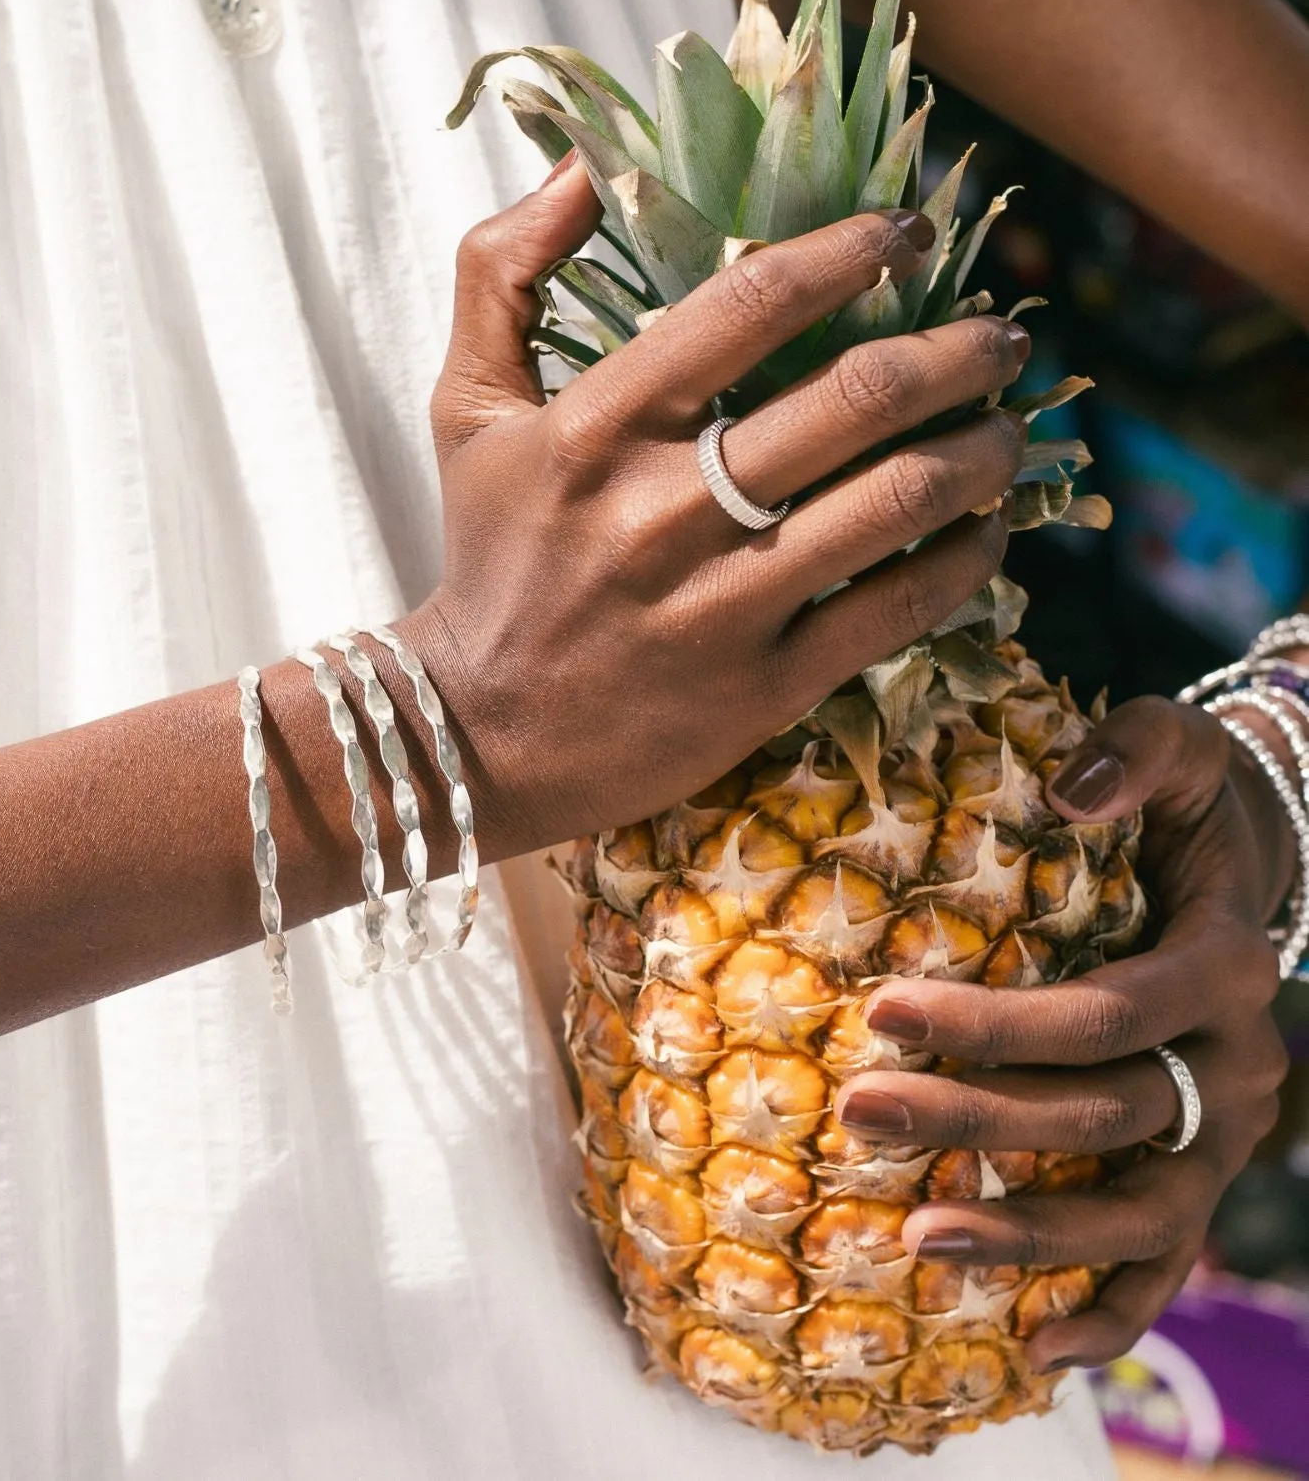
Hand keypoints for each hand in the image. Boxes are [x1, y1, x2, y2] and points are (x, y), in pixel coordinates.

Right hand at [399, 154, 1029, 858]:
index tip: (909, 235)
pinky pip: (897, 610)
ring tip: (1008, 428)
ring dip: (982, 451)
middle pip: (858, 396)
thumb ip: (501, 278)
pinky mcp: (763, 687)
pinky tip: (986, 532)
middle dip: (959, 350)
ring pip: (898, 501)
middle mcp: (666, 509)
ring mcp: (721, 603)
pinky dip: (965, 560)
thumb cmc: (488, 561)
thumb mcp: (466, 412)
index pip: (753, 302)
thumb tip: (576, 171)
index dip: (853, 250)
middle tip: (1000, 337)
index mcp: (598, 427)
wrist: (481, 732)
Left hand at [832, 696, 1289, 1371]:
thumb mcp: (1171, 751)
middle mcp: (1235, 1064)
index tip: (882, 1014)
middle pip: (1101, 1115)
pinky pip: (1167, 1262)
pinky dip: (1112, 1311)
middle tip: (859, 1112)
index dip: (997, 1024)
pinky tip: (1036, 1350)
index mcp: (1223, 965)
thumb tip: (1070, 786)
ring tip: (920, 1236)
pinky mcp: (1201, 1174)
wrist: (1242, 865)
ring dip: (1031, 1235)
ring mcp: (1221, 1135)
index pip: (1105, 1014)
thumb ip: (1132, 752)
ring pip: (1136, 1211)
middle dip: (976, 1120)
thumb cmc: (1183, 805)